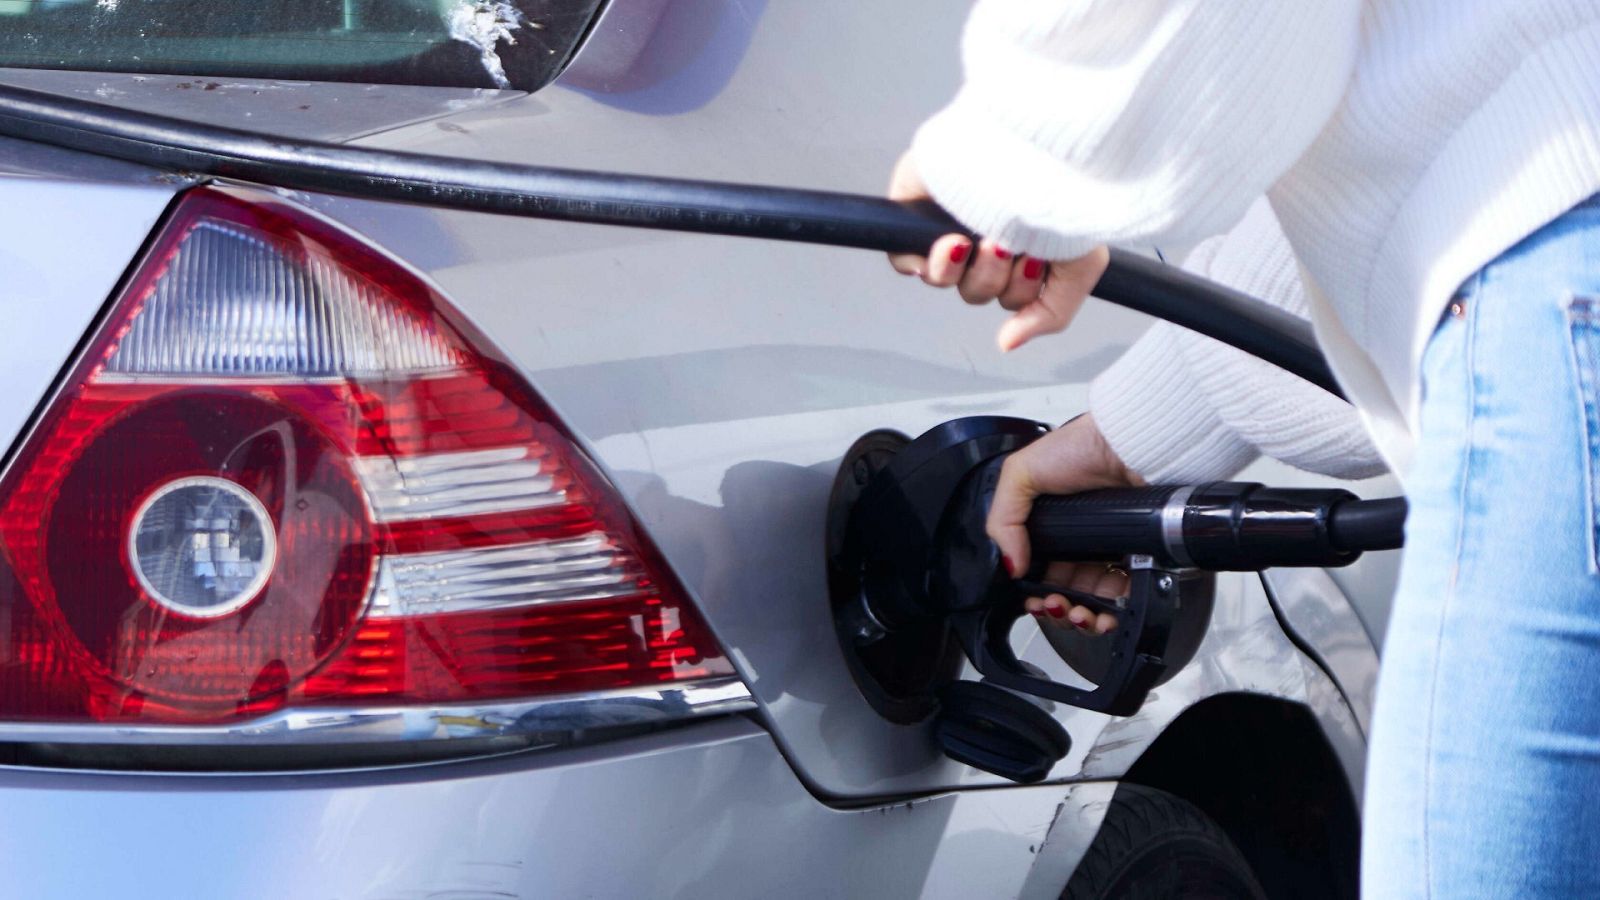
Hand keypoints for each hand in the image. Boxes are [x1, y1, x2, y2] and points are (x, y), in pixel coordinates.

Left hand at [886, 152, 1109, 350]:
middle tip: (1006, 242)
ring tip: (978, 238)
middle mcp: (985, 234)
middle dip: (994, 277)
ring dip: (963, 269)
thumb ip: (1051, 314)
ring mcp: (947, 223)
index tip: (1037, 259)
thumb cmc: (1064, 186)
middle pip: (977, 293)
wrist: (1030, 139)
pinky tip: (948, 244)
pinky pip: (905, 260)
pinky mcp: (913, 210)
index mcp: (1022, 244)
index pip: (1011, 297)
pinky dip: (924, 262)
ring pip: (944, 280)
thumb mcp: (1083, 264)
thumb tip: (1008, 343)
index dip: (1021, 293)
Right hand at [986, 413, 1143, 634]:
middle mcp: (1081, 538)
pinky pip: (1128, 592)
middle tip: (1054, 607)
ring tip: (1079, 613)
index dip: (1034, 590)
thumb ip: (1003, 519)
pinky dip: (1116, 609)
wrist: (1132, 443)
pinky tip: (1106, 611)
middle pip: (1066, 590)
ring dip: (1083, 617)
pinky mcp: (1141, 554)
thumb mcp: (1021, 473)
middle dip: (1057, 608)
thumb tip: (1008, 565)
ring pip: (1095, 599)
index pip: (1039, 569)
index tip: (1032, 600)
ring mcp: (1112, 548)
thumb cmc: (1083, 445)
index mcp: (1051, 524)